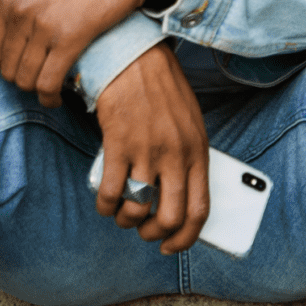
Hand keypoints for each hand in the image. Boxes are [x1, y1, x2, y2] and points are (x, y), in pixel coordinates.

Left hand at [0, 0, 149, 107]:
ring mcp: (44, 26)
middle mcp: (22, 13)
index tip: (25, 67)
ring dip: (38, 91)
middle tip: (43, 78)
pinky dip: (51, 96)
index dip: (7, 67)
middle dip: (23, 80)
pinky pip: (49, 81)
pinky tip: (60, 96)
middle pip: (7, 70)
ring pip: (26, 79)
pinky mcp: (70, 38)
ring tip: (51, 90)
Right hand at [94, 41, 209, 254]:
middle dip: (153, 234)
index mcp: (198, 150)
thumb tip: (183, 197)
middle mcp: (176, 154)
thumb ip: (190, 158)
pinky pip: (110, 193)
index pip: (200, 209)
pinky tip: (105, 201)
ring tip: (122, 211)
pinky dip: (105, 206)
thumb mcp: (190, 124)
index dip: (185, 238)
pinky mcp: (119, 144)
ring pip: (136, 210)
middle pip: (168, 218)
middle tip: (142, 229)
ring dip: (126, 220)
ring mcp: (148, 150)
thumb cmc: (164, 93)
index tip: (170, 246)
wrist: (136, 60)